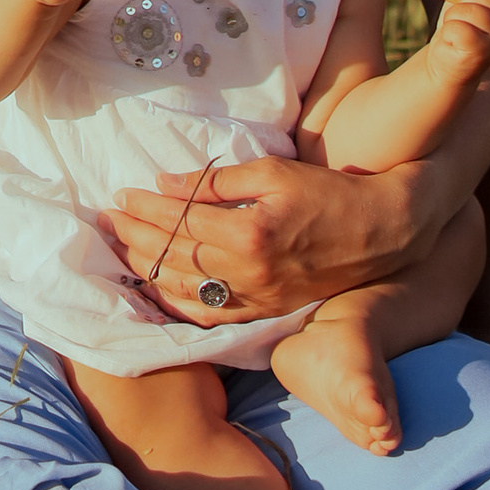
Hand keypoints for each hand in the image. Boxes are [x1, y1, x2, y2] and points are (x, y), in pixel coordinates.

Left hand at [99, 149, 448, 323]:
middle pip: (176, 258)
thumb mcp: (274, 172)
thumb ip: (218, 182)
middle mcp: (249, 274)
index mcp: (250, 234)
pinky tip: (156, 292)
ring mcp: (258, 299)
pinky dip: (178, 305)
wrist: (380, 232)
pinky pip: (211, 317)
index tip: (122, 196)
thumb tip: (168, 184)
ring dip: (147, 271)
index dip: (147, 209)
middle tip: (109, 221)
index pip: (181, 223)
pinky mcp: (266, 311)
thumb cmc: (327, 193)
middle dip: (136, 238)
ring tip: (121, 251)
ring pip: (186, 291)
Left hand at [424, 0, 489, 86]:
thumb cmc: (456, 29)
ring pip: (468, 10)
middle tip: (461, 18)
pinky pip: (457, 28)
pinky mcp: (482, 51)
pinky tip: (454, 44)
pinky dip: (448, 33)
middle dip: (462, 2)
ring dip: (453, 18)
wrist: (444, 65)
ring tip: (457, 31)